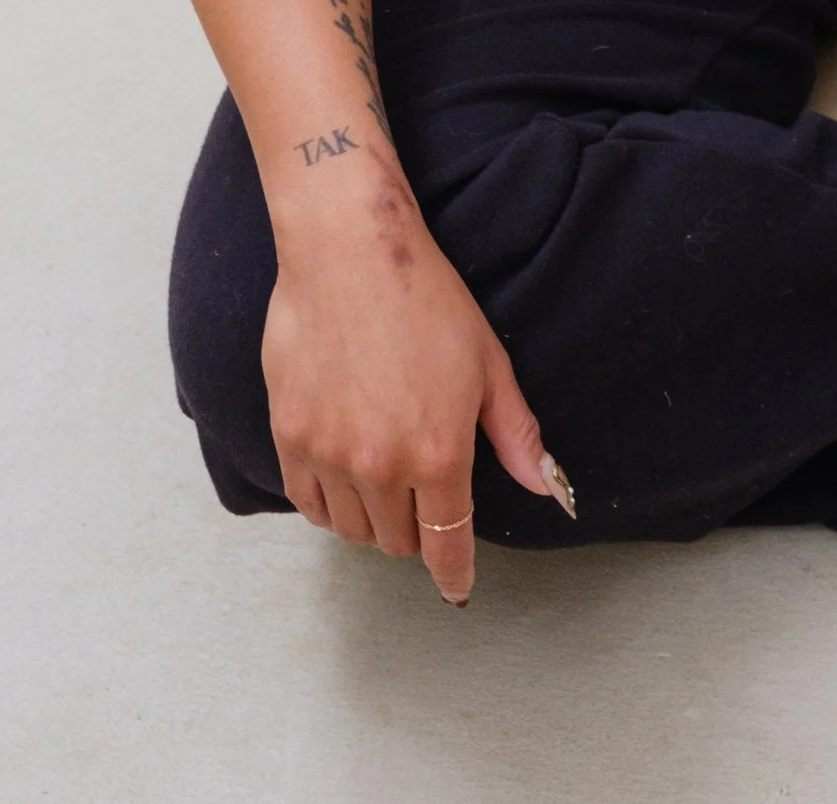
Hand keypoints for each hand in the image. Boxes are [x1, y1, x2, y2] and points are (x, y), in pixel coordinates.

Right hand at [262, 171, 563, 602]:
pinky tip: (342, 475)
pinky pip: (307, 503)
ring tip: (383, 478)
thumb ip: (516, 434)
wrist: (348, 249)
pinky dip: (328, 503)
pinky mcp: (290, 436)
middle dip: (415, 529)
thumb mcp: (487, 361)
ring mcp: (330, 455)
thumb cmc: (425, 297)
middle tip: (421, 490)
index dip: (454, 574)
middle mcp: (382, 466)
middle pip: (398, 541)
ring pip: (352, 530)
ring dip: (371, 518)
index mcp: (439, 453)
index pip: (446, 545)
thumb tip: (547, 489)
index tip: (456, 588)